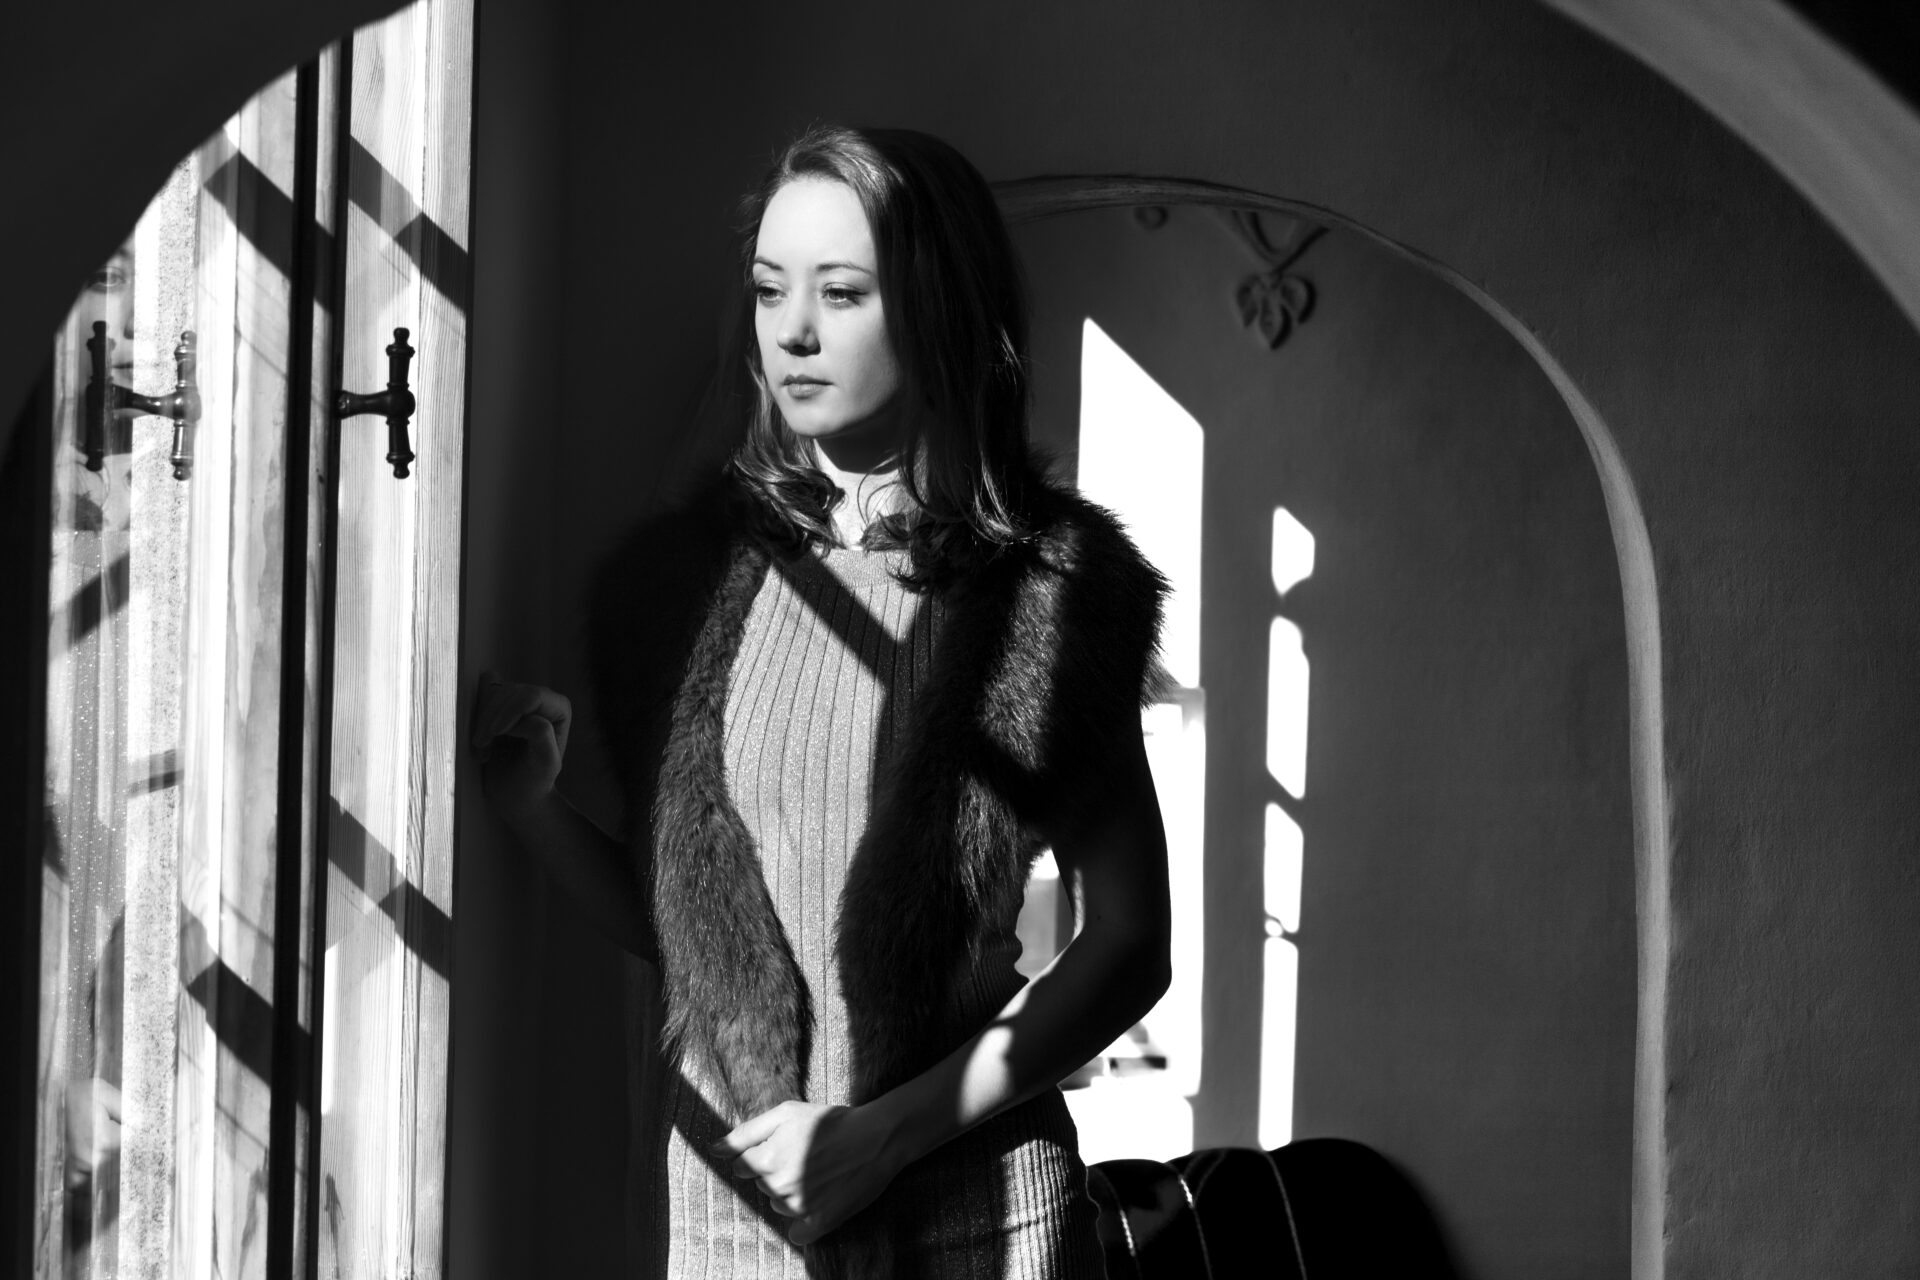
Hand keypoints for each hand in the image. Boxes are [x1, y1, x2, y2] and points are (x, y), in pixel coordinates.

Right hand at [470, 669, 571, 820]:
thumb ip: (542, 736)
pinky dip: (474, 721)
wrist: (515, 794)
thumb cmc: (533, 781)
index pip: (532, 696)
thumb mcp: (544, 764)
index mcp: (559, 708)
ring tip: (482, 750)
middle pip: (509, 692)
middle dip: (491, 718)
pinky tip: (479, 743)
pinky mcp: (498, 705)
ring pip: (491, 694)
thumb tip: (527, 717)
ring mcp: (518, 699)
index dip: (510, 711)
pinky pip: (479, 700)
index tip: (493, 734)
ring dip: (480, 722)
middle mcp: (541, 698)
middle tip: (481, 747)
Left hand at [712, 1100, 902, 1245]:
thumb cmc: (829, 1121)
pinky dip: (803, 1222)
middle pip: (762, 1185)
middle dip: (776, 1171)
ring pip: (779, 1206)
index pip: (742, 1166)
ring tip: (817, 1172)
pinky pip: (797, 1232)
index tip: (784, 1145)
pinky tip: (818, 1201)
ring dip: (790, 1193)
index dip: (762, 1153)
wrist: (877, 1137)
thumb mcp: (786, 1113)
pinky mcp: (821, 1222)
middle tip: (805, 1154)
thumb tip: (713, 1149)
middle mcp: (780, 1186)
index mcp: (768, 1159)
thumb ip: (746, 1132)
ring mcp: (800, 1207)